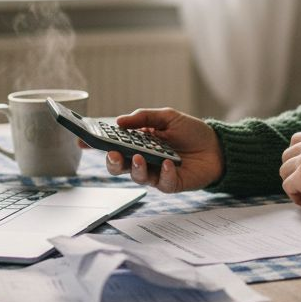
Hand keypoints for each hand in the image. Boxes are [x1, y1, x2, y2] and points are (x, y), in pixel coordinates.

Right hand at [94, 108, 223, 192]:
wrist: (217, 147)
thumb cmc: (191, 131)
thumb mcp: (168, 117)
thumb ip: (144, 118)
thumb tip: (119, 121)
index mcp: (139, 142)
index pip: (113, 144)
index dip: (97, 144)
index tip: (83, 141)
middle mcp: (144, 159)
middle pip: (119, 166)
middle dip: (112, 162)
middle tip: (114, 154)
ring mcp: (156, 173)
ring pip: (137, 177)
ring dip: (136, 168)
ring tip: (140, 157)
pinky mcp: (171, 184)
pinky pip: (163, 182)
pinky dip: (164, 174)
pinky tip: (168, 164)